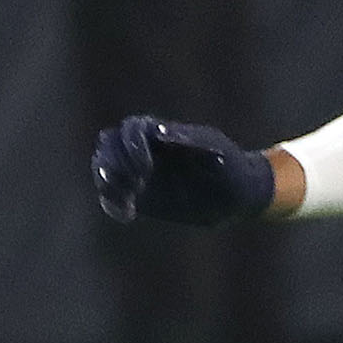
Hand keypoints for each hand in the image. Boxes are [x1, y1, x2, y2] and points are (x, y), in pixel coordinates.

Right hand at [92, 115, 278, 225]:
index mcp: (164, 133)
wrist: (238, 196)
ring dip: (108, 182)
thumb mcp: (219, 152)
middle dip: (115, 163)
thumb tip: (160, 132)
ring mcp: (140, 172)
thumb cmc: (232, 169)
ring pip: (104, 167)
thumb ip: (191, 141)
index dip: (131, 145)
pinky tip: (127, 214)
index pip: (132, 128)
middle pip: (109, 144)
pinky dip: (112, 202)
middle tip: (137, 185)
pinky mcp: (139, 195)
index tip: (146, 168)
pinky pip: (112, 195)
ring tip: (129, 201)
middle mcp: (146, 149)